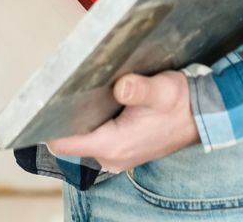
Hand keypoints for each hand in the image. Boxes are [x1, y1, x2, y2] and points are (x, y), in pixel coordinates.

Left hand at [46, 71, 198, 173]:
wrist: (201, 116)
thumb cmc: (180, 102)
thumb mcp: (161, 90)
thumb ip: (139, 89)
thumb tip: (121, 86)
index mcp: (114, 144)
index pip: (65, 143)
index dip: (49, 125)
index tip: (41, 103)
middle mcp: (111, 155)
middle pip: (68, 141)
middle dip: (61, 118)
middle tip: (58, 88)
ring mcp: (115, 155)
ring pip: (80, 139)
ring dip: (76, 120)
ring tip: (74, 92)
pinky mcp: (120, 149)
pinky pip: (93, 138)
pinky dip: (89, 123)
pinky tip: (92, 102)